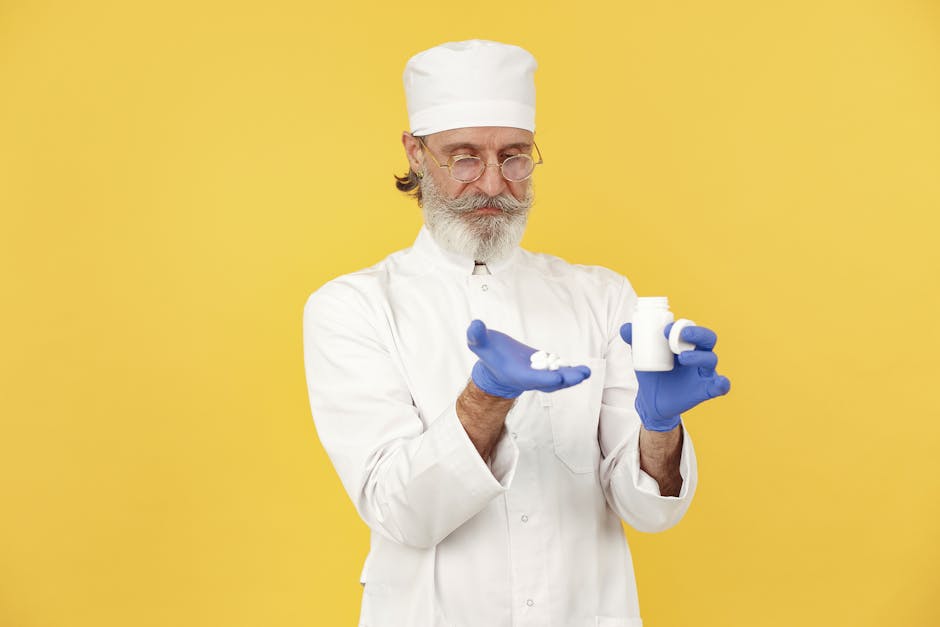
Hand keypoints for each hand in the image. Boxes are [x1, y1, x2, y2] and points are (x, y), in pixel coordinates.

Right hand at [467, 319, 591, 398]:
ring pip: (557, 379)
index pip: (532, 378)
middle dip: (565, 380)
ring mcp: (539, 375)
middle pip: (550, 383)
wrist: (495, 366)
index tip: (559, 378)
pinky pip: (559, 372)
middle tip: (581, 375)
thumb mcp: (479, 343)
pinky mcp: (545, 369)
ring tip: (586, 372)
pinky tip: (583, 369)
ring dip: (572, 376)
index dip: (545, 378)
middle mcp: (529, 378)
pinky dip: (570, 371)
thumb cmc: (489, 353)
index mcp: (516, 374)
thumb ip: (476, 336)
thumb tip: (475, 324)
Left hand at [619, 322, 730, 430]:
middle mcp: (699, 354)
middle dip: (697, 334)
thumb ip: (635, 341)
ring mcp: (704, 372)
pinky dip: (722, 384)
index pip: (691, 328)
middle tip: (682, 334)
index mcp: (685, 343)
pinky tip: (720, 383)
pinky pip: (720, 386)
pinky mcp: (705, 389)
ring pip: (710, 359)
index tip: (664, 329)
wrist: (651, 399)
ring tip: (682, 358)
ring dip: (699, 357)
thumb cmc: (652, 371)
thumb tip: (625, 328)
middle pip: (708, 339)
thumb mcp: (641, 355)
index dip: (681, 326)